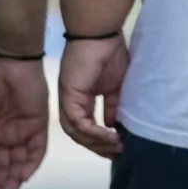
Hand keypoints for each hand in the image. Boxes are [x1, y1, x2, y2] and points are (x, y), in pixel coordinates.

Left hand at [57, 34, 129, 157]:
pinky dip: (94, 132)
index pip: (87, 129)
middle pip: (80, 135)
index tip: (119, 148)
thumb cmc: (109, 54)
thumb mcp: (115, 87)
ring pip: (77, 133)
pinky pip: (79, 123)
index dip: (101, 141)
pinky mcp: (69, 97)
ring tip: (117, 146)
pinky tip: (110, 135)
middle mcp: (71, 103)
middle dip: (100, 147)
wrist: (100, 34)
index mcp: (80, 100)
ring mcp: (67, 101)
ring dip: (97, 143)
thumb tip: (115, 127)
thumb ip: (112, 107)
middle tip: (119, 153)